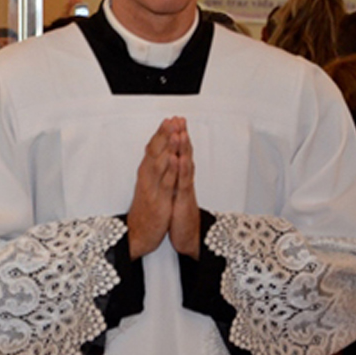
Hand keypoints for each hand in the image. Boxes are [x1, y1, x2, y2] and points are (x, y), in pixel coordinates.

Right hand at [127, 118, 181, 258]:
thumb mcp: (147, 187)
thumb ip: (152, 171)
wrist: (137, 234)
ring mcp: (152, 188)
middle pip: (155, 152)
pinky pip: (166, 183)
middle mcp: (146, 178)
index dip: (161, 134)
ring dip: (168, 147)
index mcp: (145, 173)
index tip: (169, 120)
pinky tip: (175, 158)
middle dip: (164, 135)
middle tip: (172, 120)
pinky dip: (170, 169)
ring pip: (160, 163)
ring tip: (175, 132)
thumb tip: (158, 155)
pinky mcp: (159, 201)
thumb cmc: (144, 210)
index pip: (152, 148)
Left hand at [168, 122, 200, 257]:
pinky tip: (179, 159)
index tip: (172, 120)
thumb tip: (168, 161)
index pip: (177, 152)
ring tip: (180, 132)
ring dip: (183, 148)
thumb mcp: (173, 191)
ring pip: (185, 165)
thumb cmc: (178, 213)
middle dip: (181, 136)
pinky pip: (184, 183)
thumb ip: (173, 176)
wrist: (187, 235)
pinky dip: (181, 170)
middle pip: (184, 154)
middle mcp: (183, 179)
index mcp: (178, 176)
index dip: (175, 136)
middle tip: (179, 119)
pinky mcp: (185, 200)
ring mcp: (185, 188)